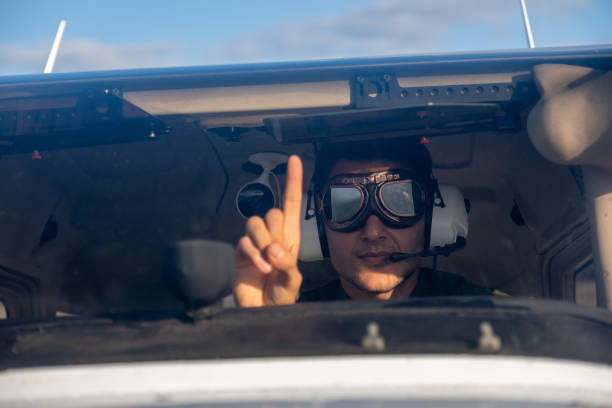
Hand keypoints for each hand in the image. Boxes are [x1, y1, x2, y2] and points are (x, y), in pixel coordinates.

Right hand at [233, 155, 302, 306]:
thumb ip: (288, 264)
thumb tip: (274, 249)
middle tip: (277, 256)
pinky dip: (253, 254)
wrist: (262, 311)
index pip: (291, 203)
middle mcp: (272, 236)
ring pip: (256, 223)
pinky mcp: (240, 252)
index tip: (294, 160)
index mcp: (290, 237)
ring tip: (268, 264)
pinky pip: (244, 241)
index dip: (293, 181)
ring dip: (263, 242)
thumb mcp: (292, 281)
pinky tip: (260, 268)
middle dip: (275, 233)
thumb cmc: (281, 296)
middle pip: (271, 213)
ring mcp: (255, 243)